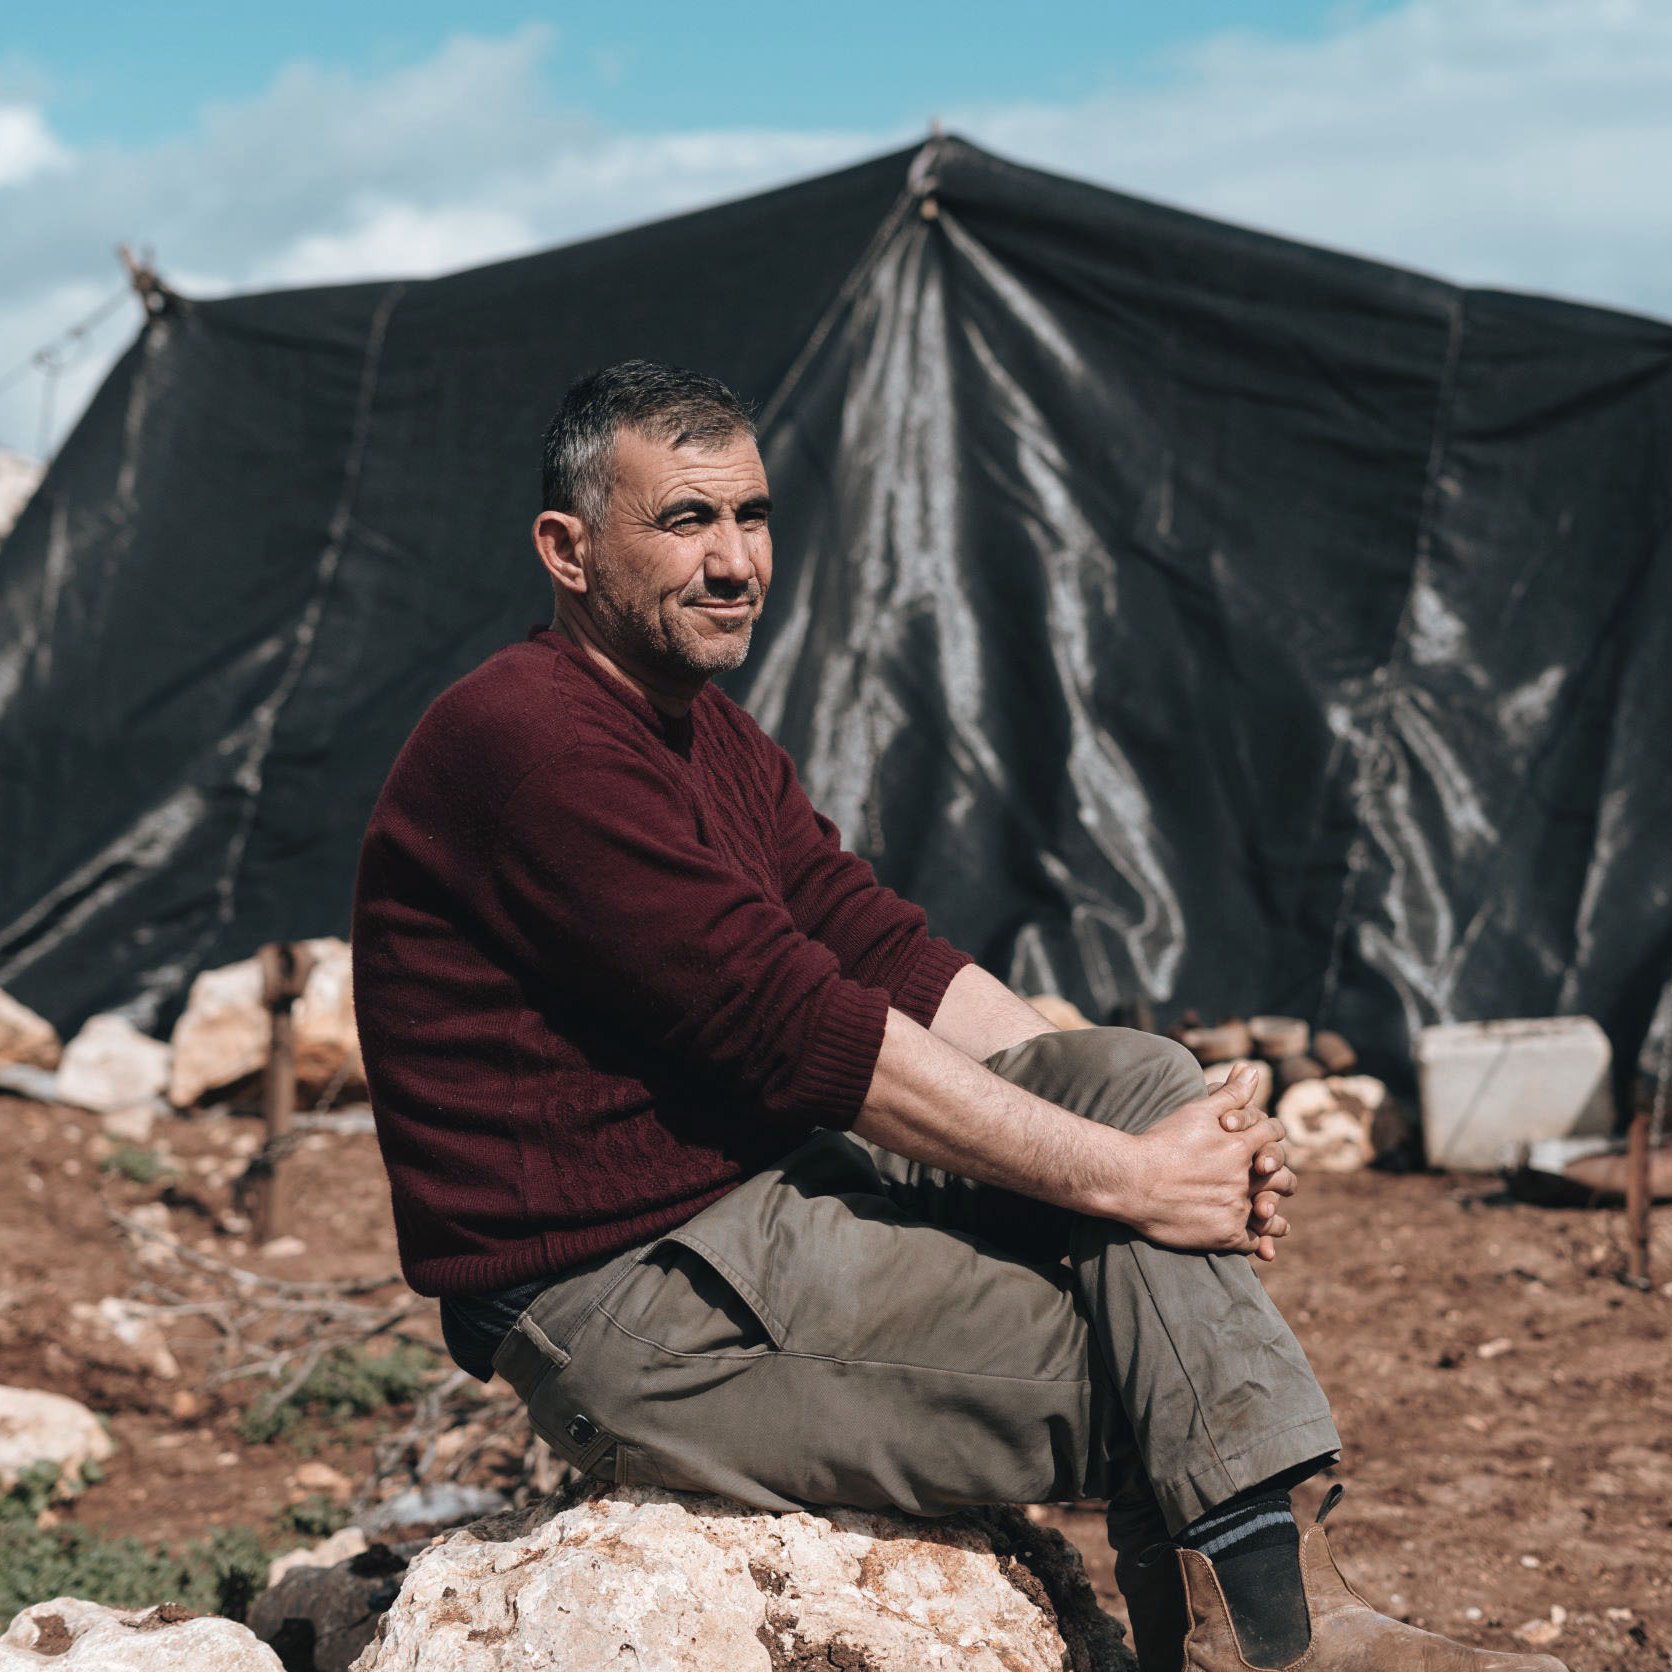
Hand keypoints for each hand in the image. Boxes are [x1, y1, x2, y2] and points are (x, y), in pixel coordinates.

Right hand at [1119, 1068, 1289, 1253]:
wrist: (1131, 1180)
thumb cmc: (1161, 1141)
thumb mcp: (1196, 1111)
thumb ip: (1230, 1094)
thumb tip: (1254, 1069)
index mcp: (1241, 1145)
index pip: (1272, 1135)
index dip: (1271, 1135)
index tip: (1267, 1140)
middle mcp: (1245, 1178)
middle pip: (1280, 1176)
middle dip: (1280, 1177)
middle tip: (1276, 1179)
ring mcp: (1236, 1208)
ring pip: (1269, 1214)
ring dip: (1273, 1216)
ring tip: (1271, 1217)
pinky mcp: (1224, 1235)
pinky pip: (1251, 1241)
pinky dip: (1256, 1242)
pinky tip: (1256, 1243)